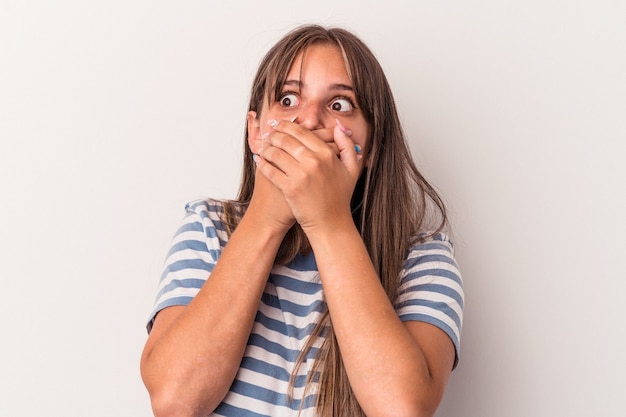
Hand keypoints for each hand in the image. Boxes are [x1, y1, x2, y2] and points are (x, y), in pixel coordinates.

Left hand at [254, 119, 363, 233]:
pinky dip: (262, 164)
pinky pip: (270, 170)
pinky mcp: (289, 188)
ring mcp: (301, 175)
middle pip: (286, 140)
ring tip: (263, 148)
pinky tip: (260, 161)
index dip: (287, 126)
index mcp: (327, 154)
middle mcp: (314, 161)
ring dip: (266, 148)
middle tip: (268, 134)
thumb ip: (346, 146)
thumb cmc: (340, 197)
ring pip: (276, 153)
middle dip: (274, 135)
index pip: (302, 132)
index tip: (279, 125)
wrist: (331, 223)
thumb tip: (338, 128)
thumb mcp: (352, 170)